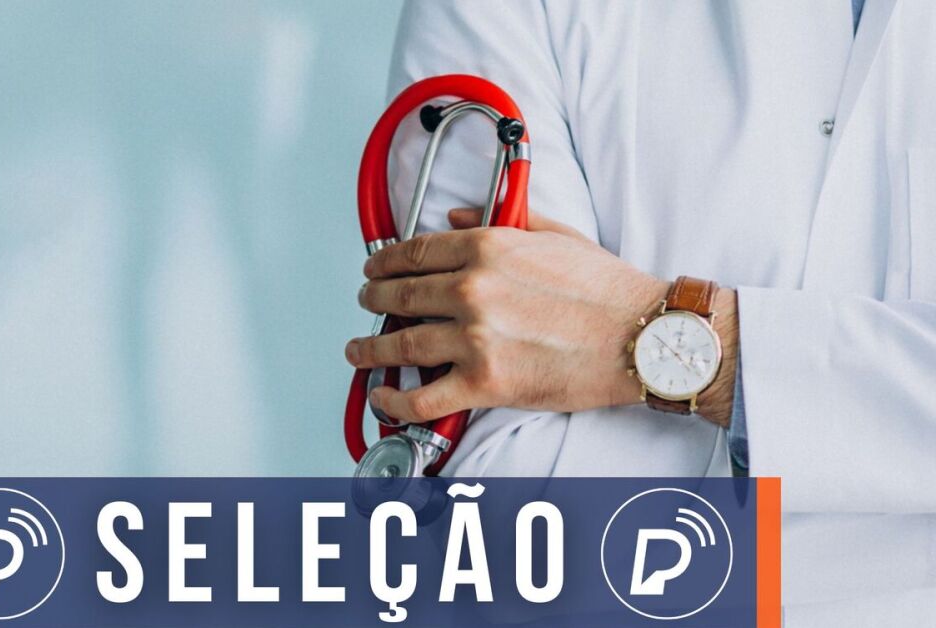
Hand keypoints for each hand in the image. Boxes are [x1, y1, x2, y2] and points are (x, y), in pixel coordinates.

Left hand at [344, 208, 669, 423]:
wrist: (642, 338)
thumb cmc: (607, 291)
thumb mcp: (555, 236)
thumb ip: (501, 221)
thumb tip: (458, 217)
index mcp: (488, 249)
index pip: (415, 252)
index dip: (385, 262)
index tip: (375, 268)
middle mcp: (473, 290)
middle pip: (400, 295)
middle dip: (373, 299)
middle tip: (366, 303)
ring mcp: (475, 340)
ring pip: (400, 346)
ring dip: (370, 349)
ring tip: (359, 350)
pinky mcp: (485, 384)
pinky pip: (423, 398)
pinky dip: (395, 402)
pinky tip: (384, 398)